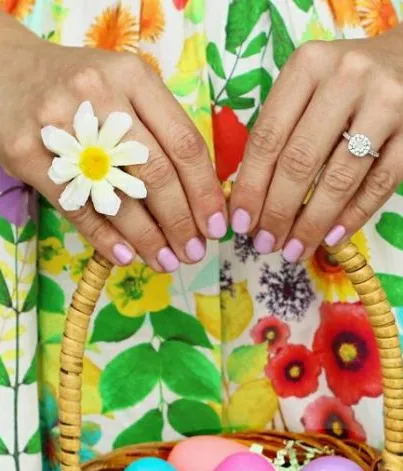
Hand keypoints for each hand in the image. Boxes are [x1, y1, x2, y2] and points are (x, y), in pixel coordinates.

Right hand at [0, 14, 226, 268]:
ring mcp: (61, 125)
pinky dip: (105, 238)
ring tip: (166, 261)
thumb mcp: (125, 88)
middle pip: (155, 173)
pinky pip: (76, 207)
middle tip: (194, 252)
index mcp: (133, 78)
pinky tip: (126, 257)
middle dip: (181, 222)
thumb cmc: (81, 89)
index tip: (216, 226)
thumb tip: (200, 195)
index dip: (205, 192)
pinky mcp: (29, 153)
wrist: (8, 72)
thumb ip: (160, 129)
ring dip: (148, 238)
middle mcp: (100, 96)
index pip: (184, 143)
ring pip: (117, 195)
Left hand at [231, 24, 402, 261]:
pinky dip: (353, 217)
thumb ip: (280, 130)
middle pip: (300, 160)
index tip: (240, 223)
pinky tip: (331, 239)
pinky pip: (379, 184)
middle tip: (266, 244)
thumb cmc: (343, 83)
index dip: (250, 186)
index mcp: (308, 66)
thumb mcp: (306, 87)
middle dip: (278, 212)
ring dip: (312, 223)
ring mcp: (384, 104)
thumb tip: (250, 201)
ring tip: (294, 250)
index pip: (269, 137)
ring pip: (340, 178)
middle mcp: (346, 78)